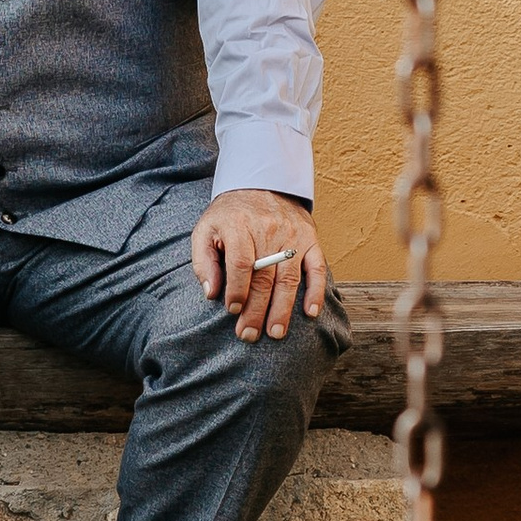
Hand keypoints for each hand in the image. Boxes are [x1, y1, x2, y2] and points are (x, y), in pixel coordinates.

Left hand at [192, 190, 327, 345]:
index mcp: (239, 226)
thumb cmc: (229, 215)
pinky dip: (315, 292)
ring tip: (275, 333)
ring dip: (283, 309)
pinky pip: (316, 268)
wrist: (261, 184)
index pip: (241, 263)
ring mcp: (293, 236)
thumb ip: (204, 261)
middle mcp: (268, 230)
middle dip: (256, 310)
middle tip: (249, 335)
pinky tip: (310, 313)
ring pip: (289, 278)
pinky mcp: (310, 240)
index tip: (232, 311)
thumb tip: (211, 293)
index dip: (237, 290)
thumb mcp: (206, 230)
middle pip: (264, 277)